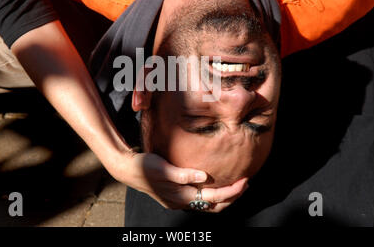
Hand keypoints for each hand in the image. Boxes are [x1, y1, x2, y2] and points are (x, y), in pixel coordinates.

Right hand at [113, 151, 248, 211]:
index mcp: (181, 196)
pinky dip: (212, 194)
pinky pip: (199, 199)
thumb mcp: (162, 168)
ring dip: (223, 197)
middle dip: (232, 197)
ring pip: (207, 204)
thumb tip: (204, 176)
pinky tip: (214, 184)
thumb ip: (183, 174)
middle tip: (246, 183)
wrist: (127, 169)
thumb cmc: (144, 167)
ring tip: (236, 185)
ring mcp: (178, 200)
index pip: (213, 198)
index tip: (245, 181)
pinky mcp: (176, 195)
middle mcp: (181, 202)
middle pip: (214, 206)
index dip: (231, 191)